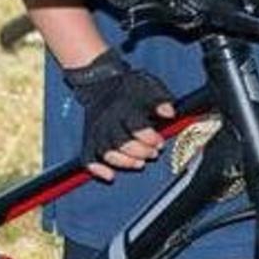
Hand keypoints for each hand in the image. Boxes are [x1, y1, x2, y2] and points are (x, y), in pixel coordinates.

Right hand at [63, 49, 177, 180]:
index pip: (135, 126)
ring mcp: (97, 131)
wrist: (101, 82)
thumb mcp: (148, 84)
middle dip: (140, 151)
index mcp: (124, 107)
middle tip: (154, 153)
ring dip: (125, 162)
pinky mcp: (89, 139)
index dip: (149, 137)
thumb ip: (161, 98)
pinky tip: (110, 176)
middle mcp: (108, 120)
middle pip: (121, 142)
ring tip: (140, 163)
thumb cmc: (129, 87)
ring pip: (106, 152)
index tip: (160, 142)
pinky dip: (97, 169)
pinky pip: (88, 157)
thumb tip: (170, 113)